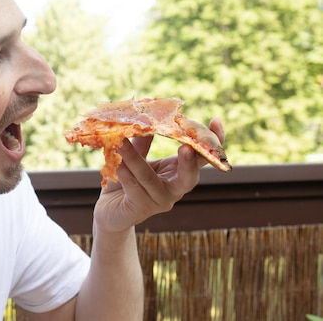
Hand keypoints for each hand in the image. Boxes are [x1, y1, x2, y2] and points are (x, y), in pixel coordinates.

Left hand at [93, 118, 225, 232]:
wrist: (111, 211)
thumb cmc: (126, 180)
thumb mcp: (136, 157)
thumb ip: (142, 141)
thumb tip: (145, 117)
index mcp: (178, 172)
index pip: (201, 158)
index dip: (212, 142)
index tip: (216, 121)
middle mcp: (175, 190)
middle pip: (190, 178)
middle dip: (190, 163)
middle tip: (186, 147)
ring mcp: (159, 201)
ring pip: (149, 179)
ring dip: (135, 159)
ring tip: (121, 143)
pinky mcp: (141, 209)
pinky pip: (134, 189)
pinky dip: (125, 175)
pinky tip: (117, 164)